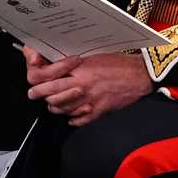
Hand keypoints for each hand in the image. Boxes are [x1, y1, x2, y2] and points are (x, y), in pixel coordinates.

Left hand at [26, 50, 153, 125]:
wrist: (141, 75)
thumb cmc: (121, 63)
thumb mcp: (94, 57)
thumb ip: (75, 66)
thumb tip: (59, 69)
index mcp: (79, 71)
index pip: (46, 79)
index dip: (37, 81)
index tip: (37, 80)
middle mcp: (81, 87)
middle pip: (49, 95)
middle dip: (39, 95)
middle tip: (36, 93)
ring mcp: (89, 101)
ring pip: (60, 109)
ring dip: (56, 106)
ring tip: (57, 101)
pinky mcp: (98, 111)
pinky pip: (77, 120)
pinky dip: (72, 118)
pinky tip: (73, 113)